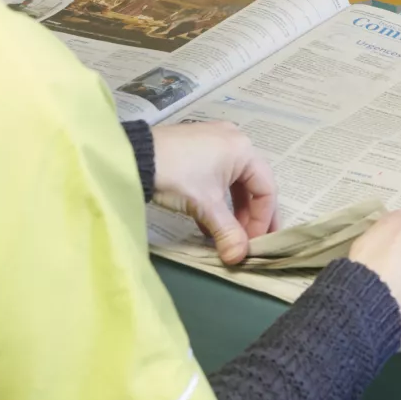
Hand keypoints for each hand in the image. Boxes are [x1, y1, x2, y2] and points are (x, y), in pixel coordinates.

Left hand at [151, 121, 278, 265]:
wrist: (134, 157)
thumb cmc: (176, 176)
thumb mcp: (205, 206)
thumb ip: (226, 232)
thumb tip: (238, 258)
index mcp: (244, 150)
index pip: (267, 190)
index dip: (263, 220)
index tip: (252, 243)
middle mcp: (234, 141)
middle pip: (252, 185)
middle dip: (249, 217)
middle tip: (245, 241)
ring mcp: (214, 141)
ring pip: (233, 182)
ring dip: (231, 211)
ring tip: (226, 234)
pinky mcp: (197, 147)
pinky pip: (217, 176)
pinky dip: (216, 200)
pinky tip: (207, 221)